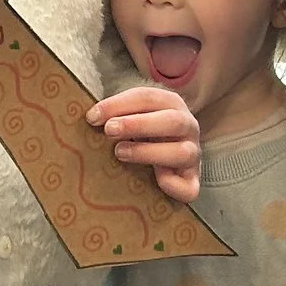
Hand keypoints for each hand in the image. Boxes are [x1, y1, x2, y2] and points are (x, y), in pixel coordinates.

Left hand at [89, 87, 200, 202]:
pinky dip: (172, 186)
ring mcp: (194, 155)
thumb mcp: (133, 118)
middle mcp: (189, 127)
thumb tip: (91, 118)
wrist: (171, 161)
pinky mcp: (193, 182)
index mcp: (172, 105)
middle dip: (137, 124)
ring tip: (120, 153)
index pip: (148, 97)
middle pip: (172, 121)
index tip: (93, 116)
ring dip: (149, 152)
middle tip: (109, 130)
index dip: (119, 104)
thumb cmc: (143, 135)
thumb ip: (117, 116)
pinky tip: (154, 181)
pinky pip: (189, 188)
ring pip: (183, 153)